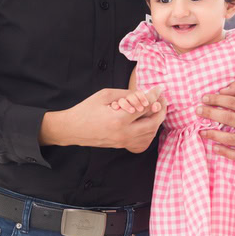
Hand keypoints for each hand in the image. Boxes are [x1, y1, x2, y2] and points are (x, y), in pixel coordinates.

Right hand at [44, 86, 165, 152]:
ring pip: (150, 134)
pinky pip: (143, 143)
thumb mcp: (105, 95)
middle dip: (161, 110)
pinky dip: (149, 134)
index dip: (155, 96)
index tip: (159, 89)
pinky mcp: (122, 146)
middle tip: (161, 99)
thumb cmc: (86, 110)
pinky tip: (148, 124)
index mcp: (119, 119)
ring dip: (156, 121)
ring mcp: (123, 142)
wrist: (73, 129)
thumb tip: (144, 94)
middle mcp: (124, 134)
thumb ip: (126, 94)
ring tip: (156, 109)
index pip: (145, 107)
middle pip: (153, 123)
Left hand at [196, 81, 234, 161]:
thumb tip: (221, 92)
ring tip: (201, 131)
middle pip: (229, 119)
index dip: (216, 100)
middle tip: (198, 111)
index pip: (232, 102)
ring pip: (231, 139)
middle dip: (210, 114)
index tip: (204, 98)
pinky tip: (215, 147)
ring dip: (213, 135)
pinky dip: (225, 153)